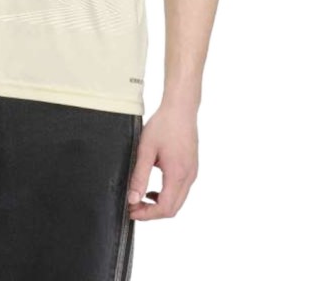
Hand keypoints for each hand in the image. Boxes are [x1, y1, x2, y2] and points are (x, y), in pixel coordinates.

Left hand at [126, 103, 198, 219]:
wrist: (181, 108)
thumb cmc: (164, 124)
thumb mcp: (146, 149)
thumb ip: (139, 176)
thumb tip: (132, 198)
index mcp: (178, 174)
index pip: (164, 208)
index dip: (147, 214)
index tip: (131, 211)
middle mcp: (189, 177)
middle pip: (173, 209)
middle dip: (152, 212)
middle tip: (133, 206)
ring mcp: (192, 172)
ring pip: (178, 201)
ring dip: (160, 204)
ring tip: (140, 197)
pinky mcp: (192, 167)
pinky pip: (181, 190)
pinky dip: (167, 195)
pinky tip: (153, 188)